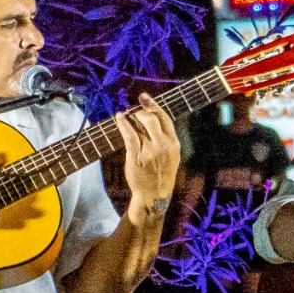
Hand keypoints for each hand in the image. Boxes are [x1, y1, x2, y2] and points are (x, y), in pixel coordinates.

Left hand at [114, 95, 181, 214]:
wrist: (154, 194)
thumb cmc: (161, 174)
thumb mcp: (171, 156)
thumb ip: (165, 139)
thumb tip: (151, 119)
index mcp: (173, 144)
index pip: (165, 118)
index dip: (154, 105)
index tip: (144, 97)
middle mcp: (163, 145)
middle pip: (151, 119)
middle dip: (141, 111)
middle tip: (134, 111)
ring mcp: (150, 151)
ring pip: (140, 126)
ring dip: (131, 117)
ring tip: (126, 115)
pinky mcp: (136, 157)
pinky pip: (129, 135)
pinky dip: (123, 124)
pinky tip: (119, 118)